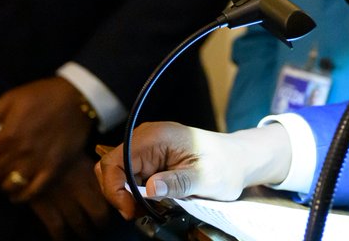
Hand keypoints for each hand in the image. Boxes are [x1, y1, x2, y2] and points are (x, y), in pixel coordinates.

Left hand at [0, 77, 92, 200]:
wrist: (78, 98)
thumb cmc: (42, 95)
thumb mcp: (10, 99)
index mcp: (9, 135)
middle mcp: (22, 152)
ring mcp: (38, 163)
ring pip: (9, 184)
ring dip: (4, 181)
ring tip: (8, 173)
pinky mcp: (54, 169)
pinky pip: (33, 192)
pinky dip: (21, 196)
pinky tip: (16, 193)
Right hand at [28, 156, 113, 239]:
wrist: (28, 153)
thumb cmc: (55, 153)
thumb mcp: (79, 157)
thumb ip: (91, 173)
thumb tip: (104, 186)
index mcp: (90, 172)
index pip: (108, 195)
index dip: (112, 206)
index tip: (113, 211)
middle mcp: (80, 187)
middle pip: (98, 214)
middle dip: (100, 224)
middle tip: (99, 227)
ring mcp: (63, 198)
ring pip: (79, 224)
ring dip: (83, 232)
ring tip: (85, 235)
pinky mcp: (45, 206)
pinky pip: (57, 228)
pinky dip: (61, 237)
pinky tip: (63, 238)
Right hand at [95, 121, 291, 220]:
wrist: (238, 160)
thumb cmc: (226, 165)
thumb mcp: (205, 178)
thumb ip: (178, 182)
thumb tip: (150, 188)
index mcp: (157, 137)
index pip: (115, 161)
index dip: (115, 188)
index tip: (130, 210)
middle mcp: (147, 138)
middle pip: (110, 168)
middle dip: (118, 194)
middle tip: (138, 212)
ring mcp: (147, 148)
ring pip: (118, 175)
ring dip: (127, 196)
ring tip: (149, 208)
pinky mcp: (150, 159)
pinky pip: (130, 177)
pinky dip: (136, 194)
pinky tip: (153, 202)